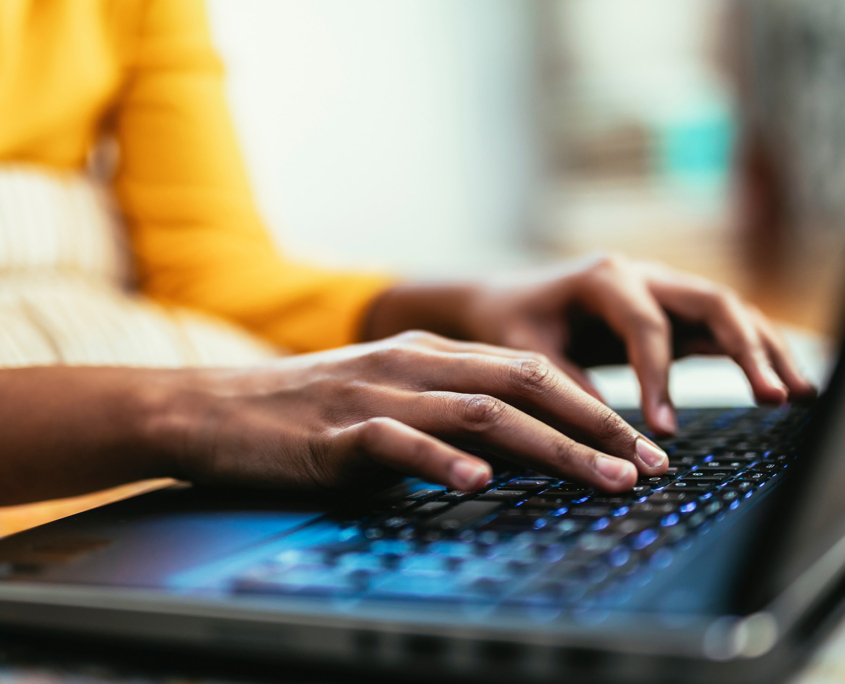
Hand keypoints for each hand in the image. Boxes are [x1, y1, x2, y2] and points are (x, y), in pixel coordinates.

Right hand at [161, 331, 668, 492]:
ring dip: (549, 449)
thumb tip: (507, 456)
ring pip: (481, 413)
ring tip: (602, 479)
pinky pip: (400, 444)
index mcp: (428, 353)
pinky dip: (444, 463)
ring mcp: (376, 394)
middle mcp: (413, 364)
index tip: (636, 444)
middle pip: (523, 385)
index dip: (590, 406)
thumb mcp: (384, 398)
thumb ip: (441, 414)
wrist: (212, 407)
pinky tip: (478, 485)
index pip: (529, 371)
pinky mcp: (337, 432)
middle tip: (646, 465)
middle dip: (594, 425)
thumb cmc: (303, 412)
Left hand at [365, 254, 815, 435]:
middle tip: (774, 397)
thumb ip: (564, 386)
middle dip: (746, 349)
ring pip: (727, 310)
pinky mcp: (667, 311)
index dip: (659, 377)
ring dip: (764, 348)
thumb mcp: (524, 353)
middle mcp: (641, 274)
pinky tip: (776, 383)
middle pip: (711, 302)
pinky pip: (717, 326)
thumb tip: (609, 437)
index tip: (662, 429)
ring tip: (797, 394)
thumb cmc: (509, 322)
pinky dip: (749, 352)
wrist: (502, 299)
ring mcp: (660, 289)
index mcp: (604, 277)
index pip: (648, 326)